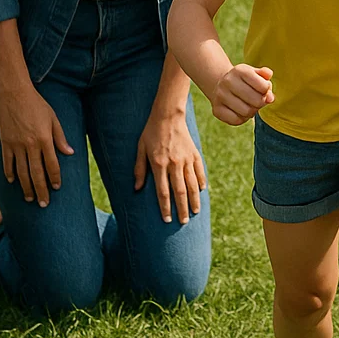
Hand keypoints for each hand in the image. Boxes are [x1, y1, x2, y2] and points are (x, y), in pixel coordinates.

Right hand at [0, 85, 73, 206]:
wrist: (15, 95)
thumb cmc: (37, 105)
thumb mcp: (53, 118)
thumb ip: (60, 137)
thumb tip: (69, 153)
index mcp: (44, 139)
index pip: (51, 165)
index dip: (54, 178)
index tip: (56, 188)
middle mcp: (30, 145)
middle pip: (36, 173)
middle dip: (41, 190)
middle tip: (43, 204)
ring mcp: (15, 145)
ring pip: (21, 172)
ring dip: (25, 187)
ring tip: (30, 198)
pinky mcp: (5, 143)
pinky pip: (7, 163)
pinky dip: (10, 173)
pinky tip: (13, 182)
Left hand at [134, 107, 206, 223]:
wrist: (168, 115)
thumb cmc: (150, 133)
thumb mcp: (140, 149)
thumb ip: (139, 170)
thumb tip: (136, 189)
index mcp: (159, 165)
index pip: (163, 192)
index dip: (165, 207)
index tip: (167, 219)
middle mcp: (174, 164)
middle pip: (180, 192)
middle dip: (182, 209)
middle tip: (183, 222)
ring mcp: (186, 159)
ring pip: (193, 184)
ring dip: (194, 200)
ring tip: (195, 212)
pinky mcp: (194, 153)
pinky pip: (199, 171)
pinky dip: (201, 182)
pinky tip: (202, 191)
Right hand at [211, 65, 274, 125]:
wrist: (221, 84)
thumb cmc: (245, 80)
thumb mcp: (256, 74)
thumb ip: (267, 80)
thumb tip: (270, 98)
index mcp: (240, 70)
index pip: (264, 86)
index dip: (267, 90)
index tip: (263, 89)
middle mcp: (228, 81)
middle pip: (256, 101)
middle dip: (261, 103)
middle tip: (258, 100)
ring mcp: (220, 96)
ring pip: (247, 112)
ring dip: (252, 112)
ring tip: (250, 105)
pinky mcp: (216, 110)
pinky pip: (236, 121)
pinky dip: (242, 119)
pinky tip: (241, 111)